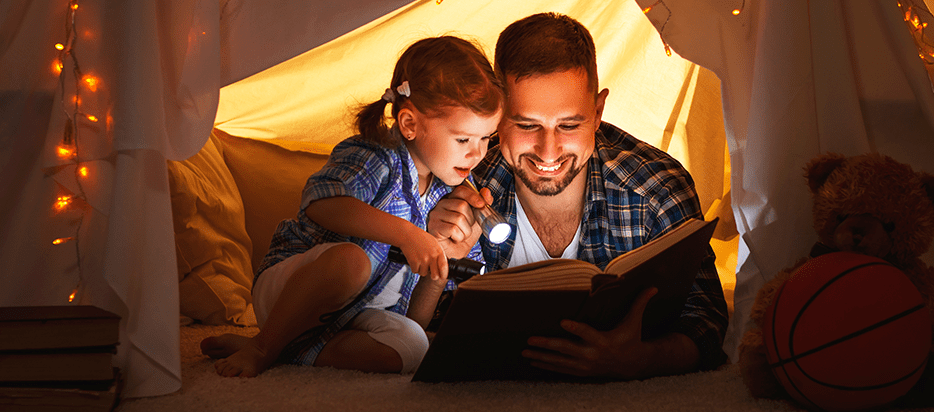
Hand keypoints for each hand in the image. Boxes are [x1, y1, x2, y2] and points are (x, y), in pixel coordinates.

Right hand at [400, 230, 448, 280]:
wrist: (407, 234)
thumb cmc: (421, 238)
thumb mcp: (434, 243)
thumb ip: (438, 254)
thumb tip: (442, 266)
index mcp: (438, 251)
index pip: (444, 267)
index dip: (444, 274)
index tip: (442, 277)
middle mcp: (432, 256)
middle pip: (435, 275)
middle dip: (433, 276)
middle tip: (431, 274)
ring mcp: (423, 260)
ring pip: (423, 273)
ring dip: (421, 270)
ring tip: (419, 261)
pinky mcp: (414, 262)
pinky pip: (415, 271)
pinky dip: (414, 268)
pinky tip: (414, 260)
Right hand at [426, 184, 491, 257]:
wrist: (456, 253)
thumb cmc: (463, 234)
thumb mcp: (476, 217)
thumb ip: (482, 204)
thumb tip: (486, 192)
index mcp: (451, 199)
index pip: (461, 190)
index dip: (473, 196)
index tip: (481, 205)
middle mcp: (441, 205)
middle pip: (462, 205)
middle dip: (471, 220)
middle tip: (467, 228)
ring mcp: (435, 215)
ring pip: (459, 218)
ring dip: (466, 231)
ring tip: (461, 235)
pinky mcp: (434, 227)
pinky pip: (453, 229)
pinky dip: (459, 237)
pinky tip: (454, 239)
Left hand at [522, 287, 657, 378]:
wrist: (633, 365)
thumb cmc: (631, 338)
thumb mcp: (635, 321)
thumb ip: (640, 303)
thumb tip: (654, 286)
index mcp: (604, 340)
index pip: (588, 333)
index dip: (576, 328)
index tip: (562, 321)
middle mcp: (592, 354)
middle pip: (567, 349)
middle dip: (547, 345)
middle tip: (530, 340)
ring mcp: (585, 365)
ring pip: (560, 362)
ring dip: (541, 357)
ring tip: (524, 352)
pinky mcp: (582, 371)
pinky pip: (561, 370)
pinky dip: (547, 366)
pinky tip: (533, 362)